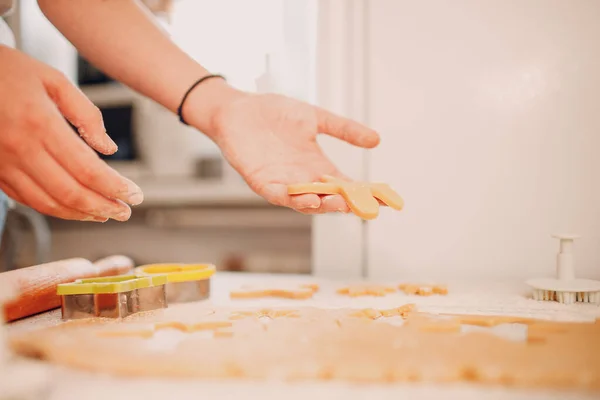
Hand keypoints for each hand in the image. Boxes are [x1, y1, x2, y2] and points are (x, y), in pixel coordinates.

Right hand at [0, 46, 142, 221]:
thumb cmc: (8, 71)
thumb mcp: (52, 79)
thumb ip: (85, 113)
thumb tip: (108, 147)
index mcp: (40, 124)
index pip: (87, 169)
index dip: (115, 187)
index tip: (135, 195)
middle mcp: (20, 148)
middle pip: (71, 192)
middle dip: (104, 207)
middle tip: (125, 212)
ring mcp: (4, 163)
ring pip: (48, 203)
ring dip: (81, 214)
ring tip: (106, 214)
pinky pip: (27, 199)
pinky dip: (55, 209)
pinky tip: (75, 208)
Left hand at [186, 83, 379, 213]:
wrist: (237, 108)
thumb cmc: (274, 112)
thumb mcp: (315, 117)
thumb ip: (343, 129)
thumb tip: (376, 140)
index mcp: (317, 165)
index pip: (345, 184)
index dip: (363, 192)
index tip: (384, 198)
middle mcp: (302, 178)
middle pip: (328, 198)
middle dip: (346, 203)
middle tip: (363, 205)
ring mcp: (282, 181)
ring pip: (305, 201)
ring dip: (322, 204)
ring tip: (338, 203)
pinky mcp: (261, 180)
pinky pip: (278, 195)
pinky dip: (292, 198)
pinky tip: (306, 198)